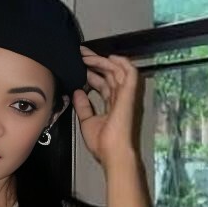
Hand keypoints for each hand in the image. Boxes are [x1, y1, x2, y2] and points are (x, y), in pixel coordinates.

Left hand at [73, 45, 141, 168]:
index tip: (81, 65)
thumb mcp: (87, 121)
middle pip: (109, 74)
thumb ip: (83, 106)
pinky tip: (110, 57)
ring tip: (88, 55)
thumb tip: (77, 92)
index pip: (103, 83)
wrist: (111, 152)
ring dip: (102, 61)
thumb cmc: (102, 143)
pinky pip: (130, 74)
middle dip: (95, 62)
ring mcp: (125, 96)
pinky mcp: (128, 95)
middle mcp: (119, 98)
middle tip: (82, 54)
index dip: (93, 73)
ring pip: (116, 71)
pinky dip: (122, 63)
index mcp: (111, 105)